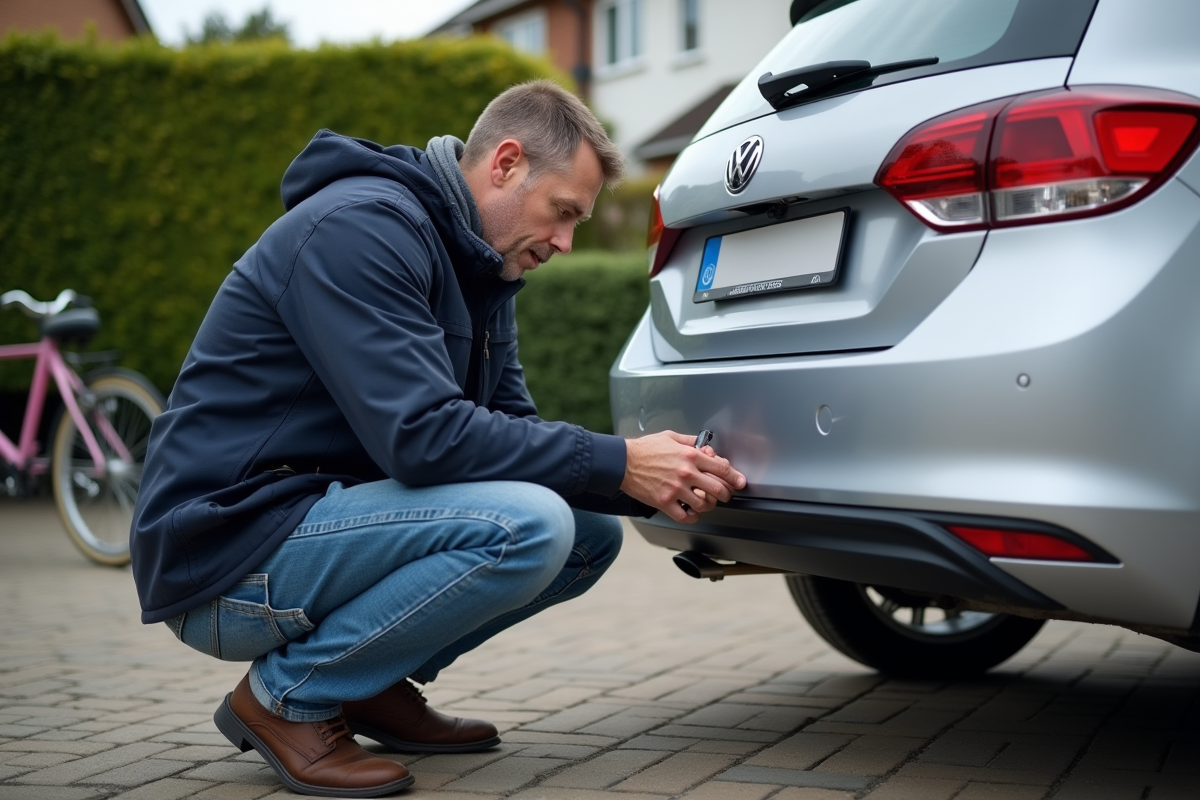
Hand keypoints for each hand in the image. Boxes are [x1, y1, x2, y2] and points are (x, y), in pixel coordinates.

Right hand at [620, 431, 747, 522]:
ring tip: (705, 503)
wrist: (622, 462)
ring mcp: (676, 489)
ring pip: (704, 505)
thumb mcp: (670, 437)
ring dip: (708, 506)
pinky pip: (685, 516)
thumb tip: (704, 445)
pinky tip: (691, 513)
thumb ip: (690, 441)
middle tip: (725, 496)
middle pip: (718, 489)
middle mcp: (686, 473)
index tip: (739, 482)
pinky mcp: (664, 502)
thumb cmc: (644, 449)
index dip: (735, 477)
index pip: (721, 468)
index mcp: (690, 455)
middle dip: (726, 495)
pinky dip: (692, 517)